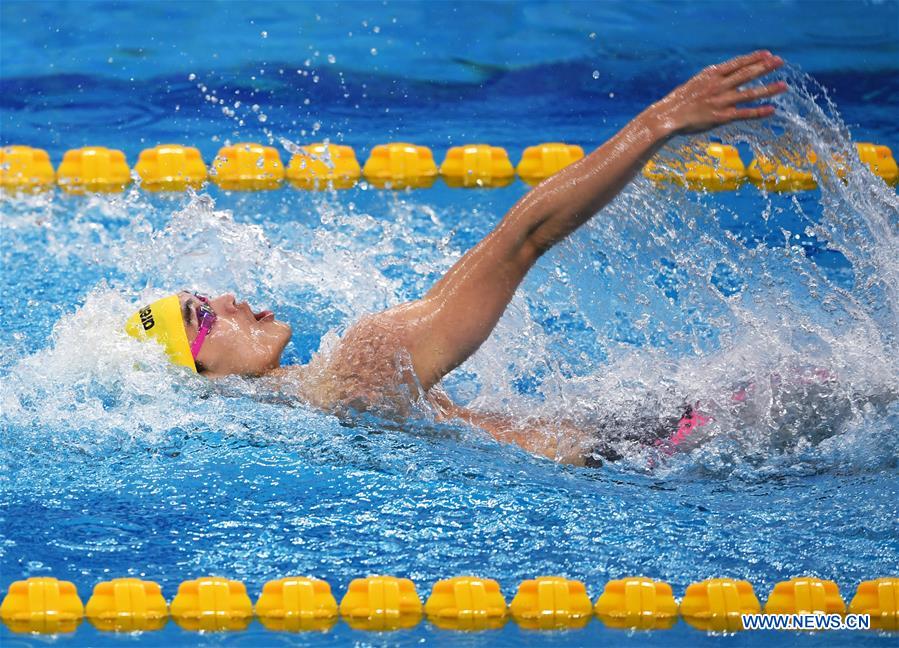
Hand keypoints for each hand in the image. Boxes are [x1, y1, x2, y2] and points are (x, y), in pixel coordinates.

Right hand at [650, 51, 787, 135]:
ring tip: (783, 86)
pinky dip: (758, 112)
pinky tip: (771, 110)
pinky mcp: (721, 117)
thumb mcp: (695, 83)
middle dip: (765, 68)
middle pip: (747, 74)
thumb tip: (723, 75)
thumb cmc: (679, 101)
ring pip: (749, 93)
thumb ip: (711, 80)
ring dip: (768, 89)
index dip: (754, 58)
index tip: (767, 54)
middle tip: (780, 62)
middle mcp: (718, 86)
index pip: (737, 63)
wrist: (667, 116)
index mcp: (711, 75)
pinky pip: (744, 114)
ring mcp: (721, 101)